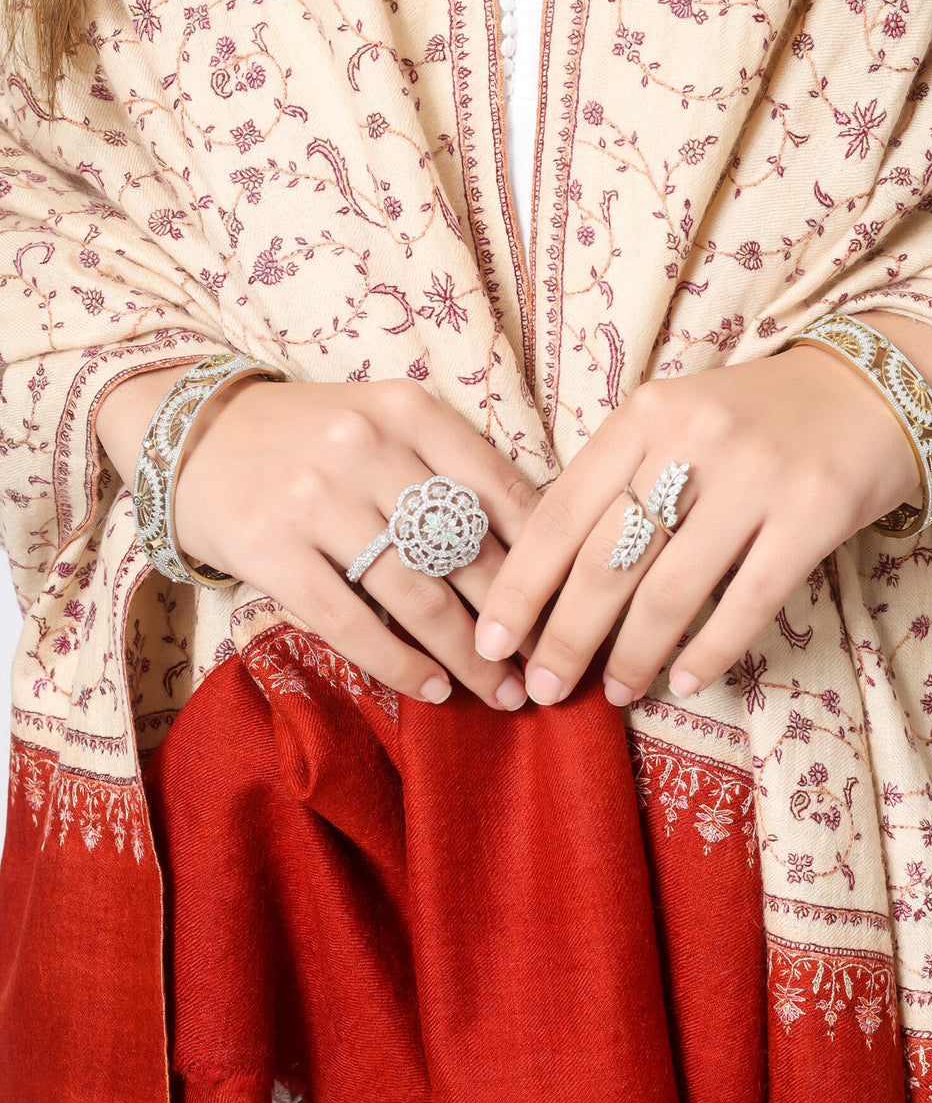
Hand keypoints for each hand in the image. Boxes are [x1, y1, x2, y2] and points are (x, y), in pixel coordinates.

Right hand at [96, 366, 541, 709]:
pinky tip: (432, 689)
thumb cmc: (309, 438)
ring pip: (416, 593)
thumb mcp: (384, 423)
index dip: (544, 559)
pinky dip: (400, 664)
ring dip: (466, 655)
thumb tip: (537, 549)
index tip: (569, 607)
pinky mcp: (271, 547)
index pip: (501, 490)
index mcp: (409, 410)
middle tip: (545, 667)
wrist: (191, 432)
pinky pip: (351, 621)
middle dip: (514, 620)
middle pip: (466, 550)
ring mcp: (315, 496)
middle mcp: (367, 445)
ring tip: (498, 692)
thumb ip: (450, 470)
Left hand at [474, 315, 931, 707]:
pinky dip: (709, 651)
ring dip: (633, 654)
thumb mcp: (675, 423)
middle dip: (566, 636)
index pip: (561, 512)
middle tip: (544, 687)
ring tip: (614, 692)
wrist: (870, 385)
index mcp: (644, 414)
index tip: (493, 641)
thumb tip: (552, 582)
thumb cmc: (755, 419)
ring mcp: (756, 475)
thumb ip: (620, 481)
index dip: (521, 585)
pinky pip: (747, 601)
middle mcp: (693, 438)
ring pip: (671, 589)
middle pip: (607, 559)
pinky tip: (684, 681)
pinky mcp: (815, 511)